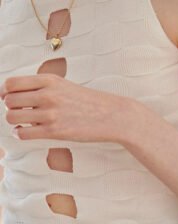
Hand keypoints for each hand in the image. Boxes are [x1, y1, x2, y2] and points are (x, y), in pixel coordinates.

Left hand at [0, 73, 127, 143]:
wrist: (110, 115)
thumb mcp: (63, 85)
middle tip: (18, 112)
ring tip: (21, 123)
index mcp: (48, 80)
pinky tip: (24, 132)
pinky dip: (19, 134)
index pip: (11, 83)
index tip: (8, 98)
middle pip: (9, 101)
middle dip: (10, 108)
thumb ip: (41, 87)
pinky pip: (24, 133)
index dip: (4, 92)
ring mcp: (51, 114)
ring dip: (13, 121)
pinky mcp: (55, 131)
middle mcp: (47, 95)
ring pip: (13, 117)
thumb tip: (15, 94)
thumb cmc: (86, 102)